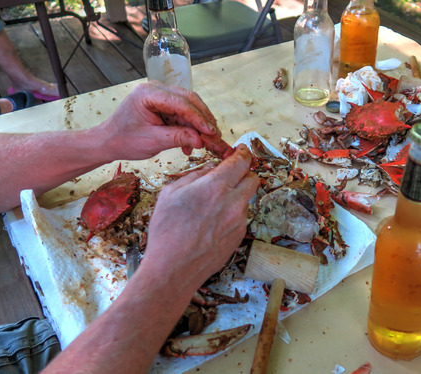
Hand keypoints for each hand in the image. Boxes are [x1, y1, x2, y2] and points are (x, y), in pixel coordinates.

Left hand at [95, 81, 225, 159]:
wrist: (109, 142)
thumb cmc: (124, 140)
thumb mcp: (152, 141)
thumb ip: (177, 138)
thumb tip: (200, 140)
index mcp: (148, 94)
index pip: (181, 103)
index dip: (199, 118)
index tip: (211, 132)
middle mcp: (155, 89)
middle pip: (189, 100)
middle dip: (203, 118)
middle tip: (215, 135)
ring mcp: (159, 95)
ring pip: (188, 106)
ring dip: (197, 125)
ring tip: (204, 142)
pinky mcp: (162, 104)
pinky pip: (182, 113)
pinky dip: (188, 127)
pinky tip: (191, 142)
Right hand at [141, 145, 258, 285]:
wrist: (173, 268)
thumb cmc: (167, 230)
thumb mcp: (171, 193)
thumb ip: (195, 175)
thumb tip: (210, 169)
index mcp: (216, 186)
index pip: (241, 162)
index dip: (243, 153)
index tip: (241, 151)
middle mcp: (233, 202)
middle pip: (253, 178)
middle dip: (244, 173)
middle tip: (230, 175)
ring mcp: (239, 221)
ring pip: (246, 199)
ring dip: (236, 196)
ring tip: (212, 206)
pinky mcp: (239, 236)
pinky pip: (240, 217)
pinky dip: (231, 214)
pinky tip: (212, 223)